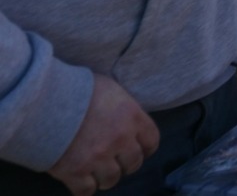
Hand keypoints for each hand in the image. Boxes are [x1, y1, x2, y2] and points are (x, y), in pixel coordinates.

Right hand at [49, 75, 158, 195]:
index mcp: (132, 117)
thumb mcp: (110, 89)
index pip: (151, 141)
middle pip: (133, 163)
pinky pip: (86, 191)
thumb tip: (124, 115)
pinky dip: (84, 188)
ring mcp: (98, 157)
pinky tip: (80, 181)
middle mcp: (120, 139)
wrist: (46, 100)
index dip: (145, 148)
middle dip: (125, 163)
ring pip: (112, 179)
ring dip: (105, 177)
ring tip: (96, 170)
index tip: (138, 149)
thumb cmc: (78, 89)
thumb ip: (122, 107)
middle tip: (114, 160)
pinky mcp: (75, 171)